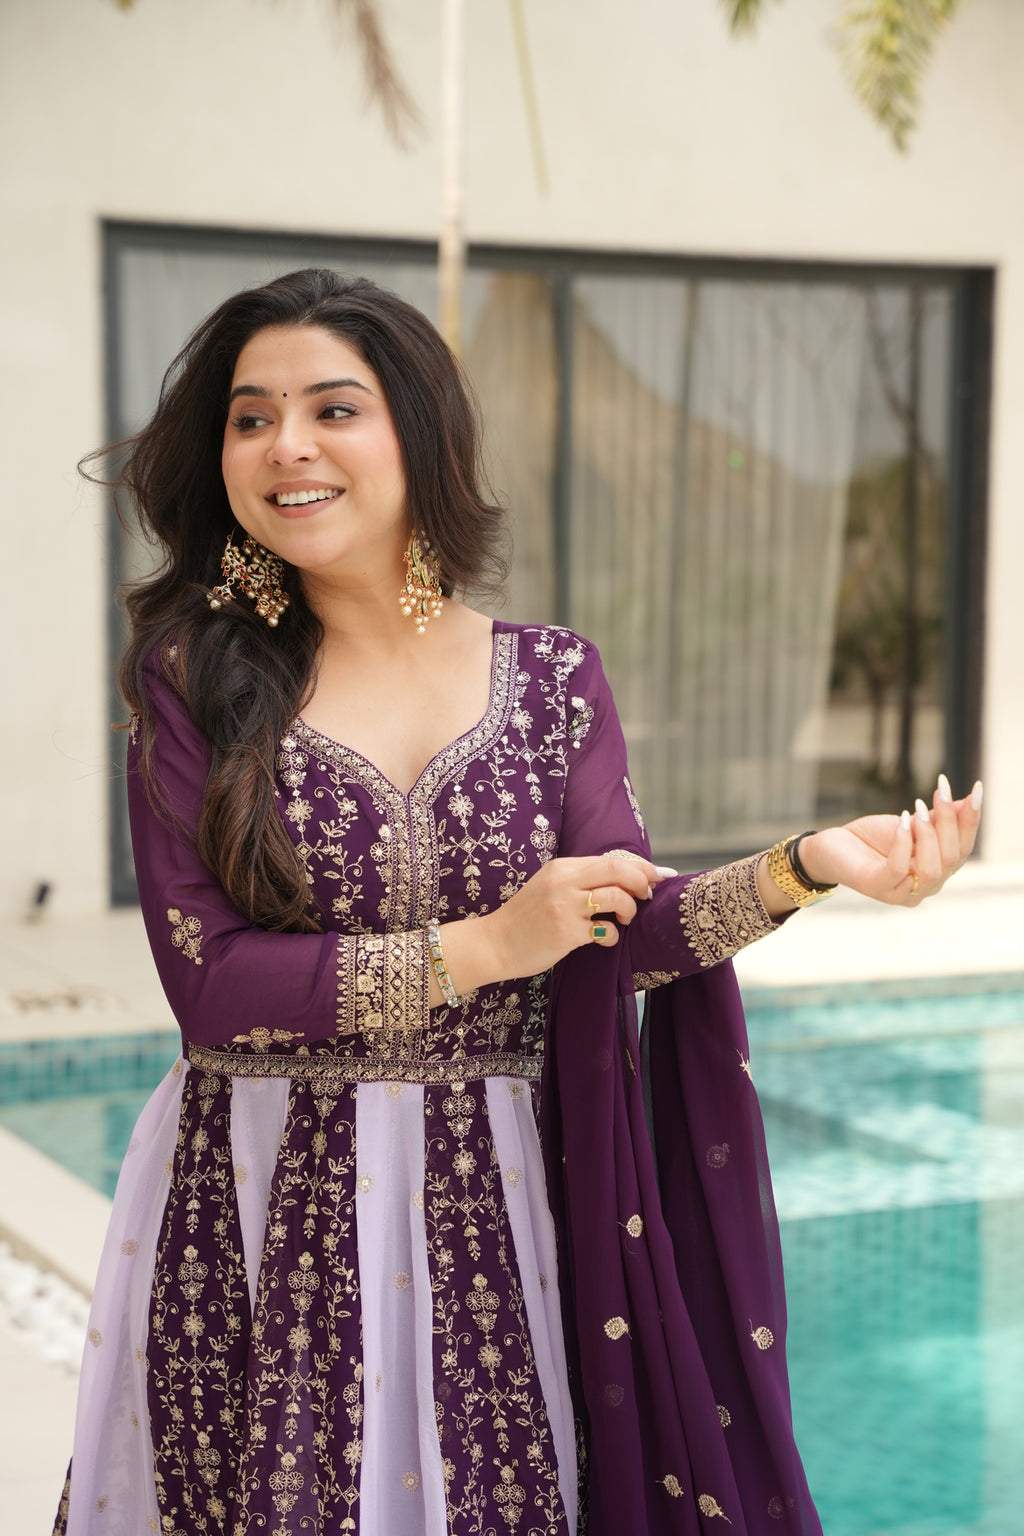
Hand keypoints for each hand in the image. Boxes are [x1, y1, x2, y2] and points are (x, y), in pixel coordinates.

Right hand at [438, 852, 668, 999]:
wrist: (495, 943)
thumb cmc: (526, 917)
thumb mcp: (550, 886)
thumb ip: (580, 879)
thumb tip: (622, 878)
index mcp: (562, 867)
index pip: (611, 860)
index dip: (640, 866)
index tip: (660, 874)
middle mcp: (564, 882)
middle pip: (618, 871)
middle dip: (642, 882)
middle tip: (647, 896)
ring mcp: (565, 907)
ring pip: (617, 898)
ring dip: (630, 909)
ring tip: (624, 919)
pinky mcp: (566, 933)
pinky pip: (606, 929)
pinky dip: (613, 934)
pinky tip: (605, 938)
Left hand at [800, 774, 982, 906]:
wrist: (833, 847)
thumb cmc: (874, 837)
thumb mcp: (911, 822)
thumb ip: (939, 817)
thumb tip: (969, 800)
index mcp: (938, 871)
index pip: (964, 848)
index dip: (971, 820)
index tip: (976, 789)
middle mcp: (925, 888)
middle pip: (953, 858)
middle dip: (950, 821)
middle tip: (940, 790)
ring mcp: (902, 893)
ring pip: (932, 870)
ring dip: (929, 834)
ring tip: (918, 808)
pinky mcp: (877, 888)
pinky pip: (899, 869)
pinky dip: (903, 843)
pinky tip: (902, 820)